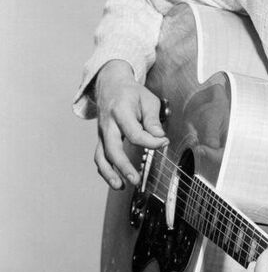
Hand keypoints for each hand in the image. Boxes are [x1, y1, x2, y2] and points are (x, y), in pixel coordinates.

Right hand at [93, 60, 167, 188]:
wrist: (110, 84)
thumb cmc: (132, 93)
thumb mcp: (148, 99)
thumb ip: (153, 119)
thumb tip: (159, 137)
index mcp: (120, 111)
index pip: (135, 133)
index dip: (151, 141)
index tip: (163, 142)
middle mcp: (108, 124)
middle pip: (113, 148)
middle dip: (123, 166)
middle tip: (135, 179)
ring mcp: (102, 133)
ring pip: (101, 156)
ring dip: (109, 173)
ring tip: (120, 186)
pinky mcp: (101, 139)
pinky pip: (100, 157)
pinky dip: (105, 171)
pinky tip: (116, 181)